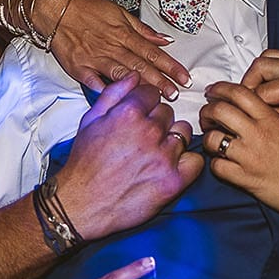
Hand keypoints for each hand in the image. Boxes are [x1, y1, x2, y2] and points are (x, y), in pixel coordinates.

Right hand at [46, 0, 190, 98]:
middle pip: (142, 66)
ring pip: (123, 74)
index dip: (170, 66)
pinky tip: (119, 101)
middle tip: (176, 93)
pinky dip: (106, 91)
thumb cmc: (87, 9)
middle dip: (161, 81)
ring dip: (141, 87)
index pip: (153, 52)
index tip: (184, 77)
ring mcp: (96, 58)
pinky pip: (95, 83)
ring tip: (158, 98)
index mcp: (123, 34)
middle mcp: (112, 47)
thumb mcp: (119, 13)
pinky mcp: (79, 68)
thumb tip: (164, 40)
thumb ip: (142, 30)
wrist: (56, 8)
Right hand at [58, 74, 200, 238]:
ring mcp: (164, 157)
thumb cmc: (84, 163)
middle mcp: (149, 132)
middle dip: (157, 121)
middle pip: (168, 112)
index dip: (145, 104)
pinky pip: (195, 160)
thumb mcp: (90, 120)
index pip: (152, 93)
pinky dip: (187, 161)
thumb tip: (135, 76)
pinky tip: (171, 165)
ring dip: (172, 139)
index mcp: (129, 113)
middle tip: (142, 138)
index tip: (139, 116)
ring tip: (155, 152)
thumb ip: (114, 93)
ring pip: (183, 132)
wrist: (83, 203)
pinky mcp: (174, 180)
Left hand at [199, 80, 278, 219]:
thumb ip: (271, 118)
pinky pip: (217, 167)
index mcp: (271, 119)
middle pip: (219, 111)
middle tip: (206, 117)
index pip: (239, 93)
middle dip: (207, 112)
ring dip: (209, 140)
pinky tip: (223, 164)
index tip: (213, 92)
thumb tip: (251, 111)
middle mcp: (258, 134)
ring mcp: (250, 157)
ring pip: (213, 139)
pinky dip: (216, 164)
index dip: (221, 89)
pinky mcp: (246, 179)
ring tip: (214, 143)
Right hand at [239, 49, 278, 145]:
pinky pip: (275, 57)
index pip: (263, 91)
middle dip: (245, 87)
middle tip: (241, 105)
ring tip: (250, 96)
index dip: (249, 105)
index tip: (241, 116)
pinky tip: (263, 85)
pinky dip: (264, 69)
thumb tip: (259, 117)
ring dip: (253, 75)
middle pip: (259, 67)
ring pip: (265, 58)